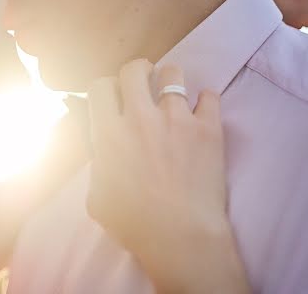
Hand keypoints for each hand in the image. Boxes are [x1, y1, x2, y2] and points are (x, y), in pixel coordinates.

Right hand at [86, 60, 249, 293]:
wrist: (181, 237)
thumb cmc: (135, 224)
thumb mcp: (97, 197)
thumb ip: (98, 166)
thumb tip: (103, 153)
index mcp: (110, 132)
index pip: (100, 86)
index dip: (106, 88)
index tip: (113, 96)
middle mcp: (141, 117)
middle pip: (135, 69)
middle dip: (138, 71)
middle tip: (143, 82)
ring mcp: (176, 119)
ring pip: (173, 73)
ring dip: (171, 80)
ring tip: (174, 94)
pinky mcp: (207, 128)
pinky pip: (210, 96)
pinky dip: (206, 101)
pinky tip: (203, 111)